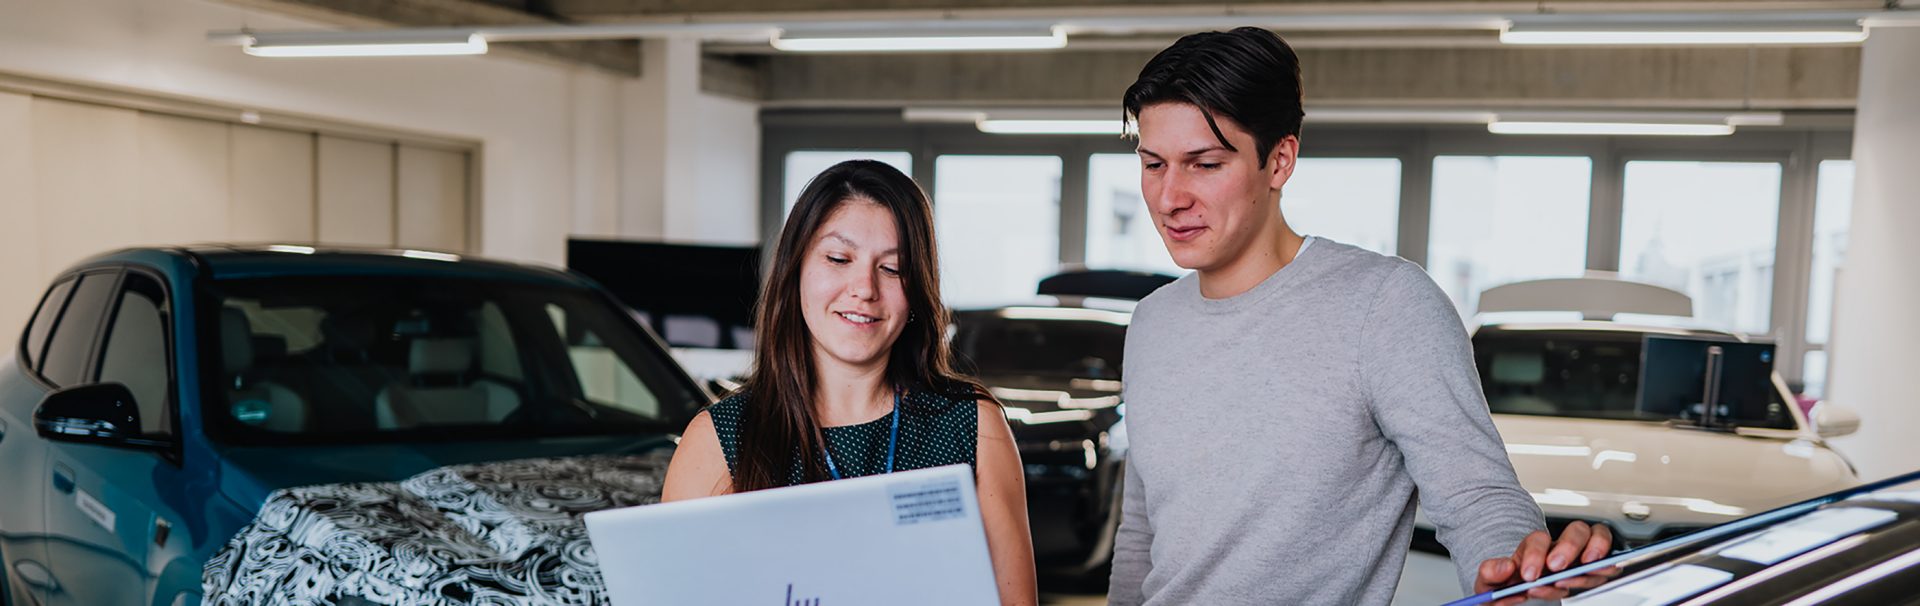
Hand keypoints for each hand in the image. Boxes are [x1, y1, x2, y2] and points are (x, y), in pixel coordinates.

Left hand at [1473, 521, 1621, 604]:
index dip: (1535, 555)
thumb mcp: (1490, 582)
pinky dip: (1604, 569)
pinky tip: (1597, 576)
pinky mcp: (1593, 572)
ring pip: (1597, 540)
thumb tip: (1503, 568)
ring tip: (1575, 577)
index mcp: (1534, 548)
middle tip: (1556, 568)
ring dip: (1592, 556)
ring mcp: (1580, 559)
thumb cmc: (1507, 587)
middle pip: (1576, 530)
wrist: (1516, 596)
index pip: (1539, 540)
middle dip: (1568, 547)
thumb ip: (1490, 574)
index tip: (1529, 575)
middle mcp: (1560, 549)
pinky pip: (1607, 562)